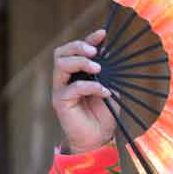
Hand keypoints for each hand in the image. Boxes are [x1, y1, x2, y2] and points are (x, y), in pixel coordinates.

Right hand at [52, 29, 118, 153]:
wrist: (98, 139)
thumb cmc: (104, 115)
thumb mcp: (112, 90)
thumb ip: (109, 75)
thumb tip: (111, 55)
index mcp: (77, 72)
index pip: (77, 50)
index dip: (89, 40)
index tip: (103, 34)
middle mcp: (66, 78)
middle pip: (62, 52)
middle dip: (78, 47)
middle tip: (95, 52)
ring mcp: (60, 89)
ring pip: (61, 64)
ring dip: (80, 62)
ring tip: (98, 69)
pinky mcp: (60, 101)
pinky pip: (72, 87)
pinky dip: (90, 86)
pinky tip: (104, 92)